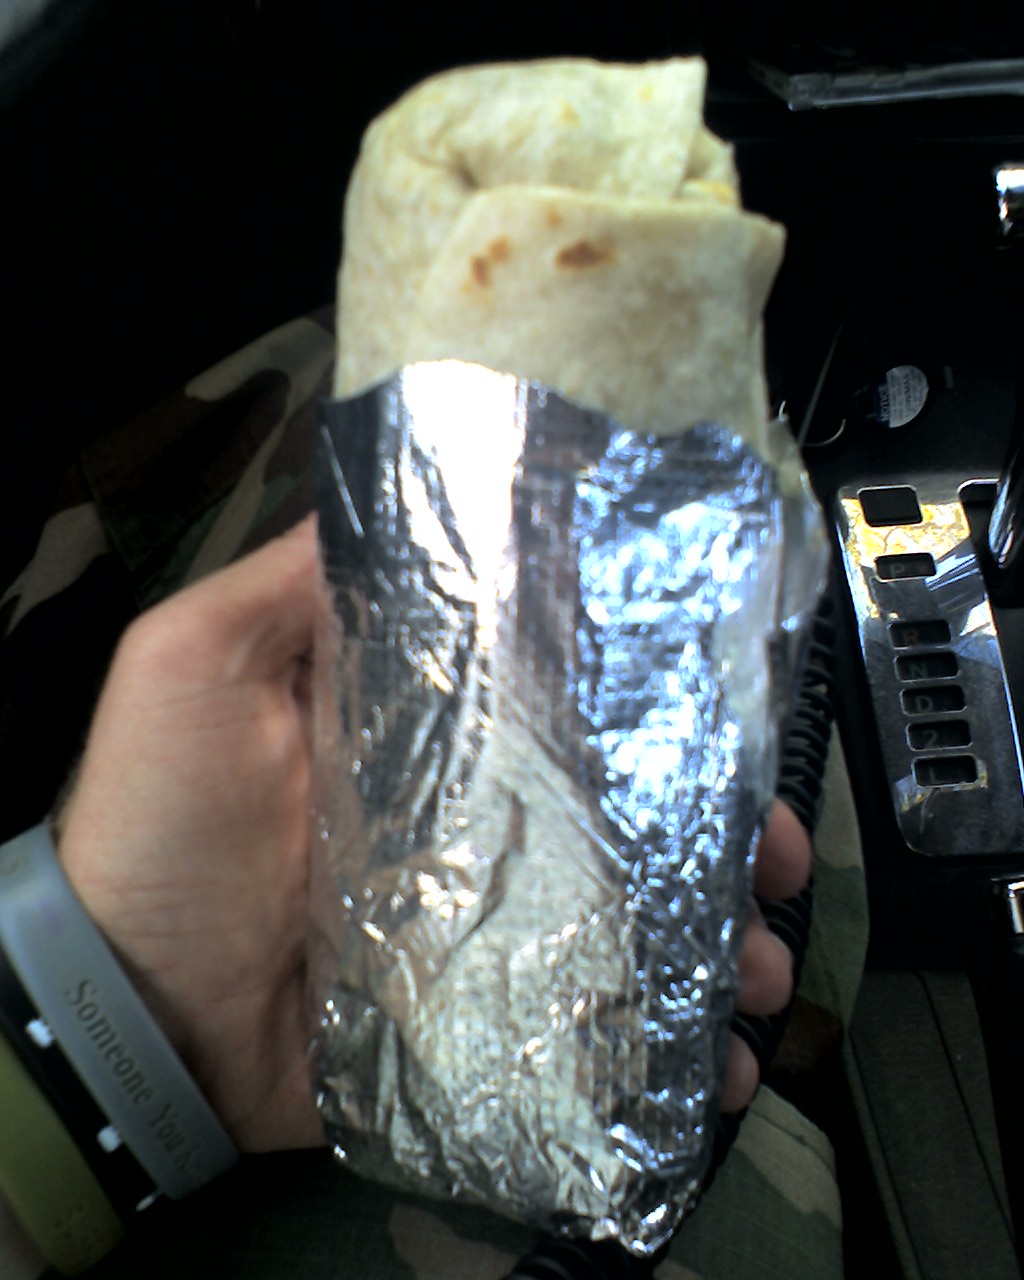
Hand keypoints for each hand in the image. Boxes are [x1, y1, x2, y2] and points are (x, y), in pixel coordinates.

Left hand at [56, 517, 807, 1155]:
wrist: (125, 1008)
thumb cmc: (157, 822)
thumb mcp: (197, 665)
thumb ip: (288, 584)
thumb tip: (393, 494)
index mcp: (429, 736)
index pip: (565, 702)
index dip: (654, 704)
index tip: (730, 714)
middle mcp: (469, 822)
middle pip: (622, 815)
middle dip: (718, 832)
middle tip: (777, 855)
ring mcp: (480, 928)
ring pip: (627, 923)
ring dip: (714, 942)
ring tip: (763, 970)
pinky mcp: (475, 1020)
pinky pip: (587, 1028)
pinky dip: (663, 1048)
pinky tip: (719, 1060)